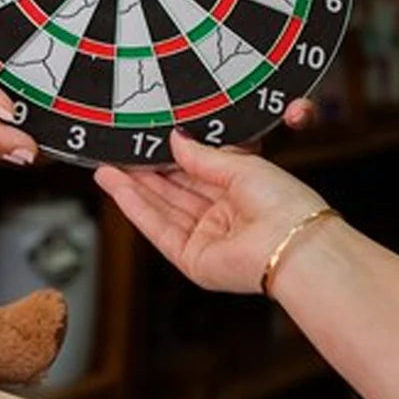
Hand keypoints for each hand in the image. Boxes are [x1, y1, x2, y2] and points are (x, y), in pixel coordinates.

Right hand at [95, 130, 326, 292]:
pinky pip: (159, 229)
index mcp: (239, 192)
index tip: (141, 143)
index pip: (193, 172)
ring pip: (161, 210)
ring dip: (131, 190)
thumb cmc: (284, 204)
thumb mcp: (240, 165)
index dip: (165, 158)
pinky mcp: (193, 259)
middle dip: (142, 173)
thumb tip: (176, 139)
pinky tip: (119, 189)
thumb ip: (202, 155)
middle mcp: (221, 217)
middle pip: (172, 192)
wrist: (293, 242)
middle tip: (114, 154)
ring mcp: (206, 239)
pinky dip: (136, 209)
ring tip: (105, 169)